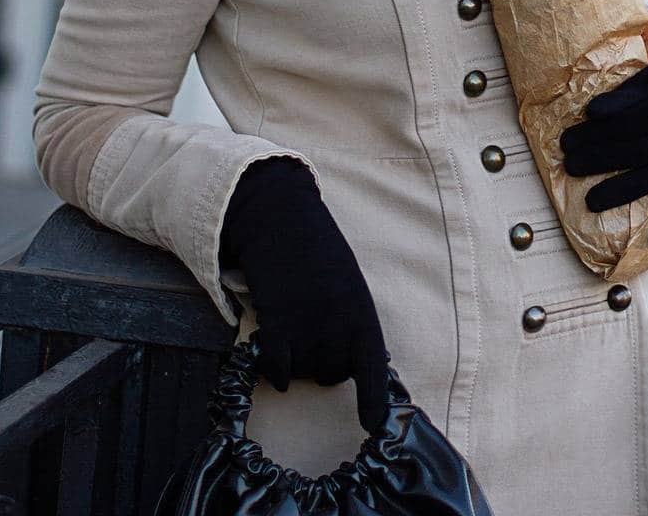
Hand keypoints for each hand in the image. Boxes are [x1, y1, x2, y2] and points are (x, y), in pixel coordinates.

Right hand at [219, 157, 388, 431]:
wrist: (282, 220)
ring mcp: (308, 327)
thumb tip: (351, 364)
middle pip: (332, 375)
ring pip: (303, 374)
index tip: (375, 427)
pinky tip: (272, 349)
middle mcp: (339, 326)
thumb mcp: (349, 286)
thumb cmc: (318, 252)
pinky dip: (273, 367)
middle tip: (313, 327)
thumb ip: (353, 323)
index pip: (374, 369)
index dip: (375, 402)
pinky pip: (278, 370)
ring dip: (295, 360)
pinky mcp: (277, 326)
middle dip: (323, 363)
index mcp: (363, 314)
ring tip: (293, 322)